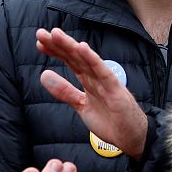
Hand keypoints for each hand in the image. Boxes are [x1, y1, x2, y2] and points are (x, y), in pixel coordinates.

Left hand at [36, 27, 147, 159]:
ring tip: (56, 34)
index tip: (40, 42)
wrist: (131, 138)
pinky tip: (82, 48)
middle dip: (58, 45)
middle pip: (75, 57)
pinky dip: (93, 60)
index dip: (55, 51)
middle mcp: (96, 77)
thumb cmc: (111, 121)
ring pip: (86, 61)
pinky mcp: (115, 90)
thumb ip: (64, 91)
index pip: (70, 61)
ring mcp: (106, 82)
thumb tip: (43, 75)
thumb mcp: (81, 105)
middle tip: (41, 33)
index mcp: (89, 80)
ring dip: (71, 47)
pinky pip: (103, 72)